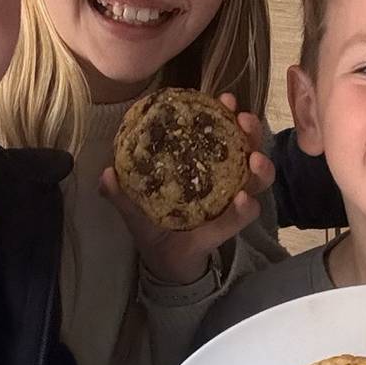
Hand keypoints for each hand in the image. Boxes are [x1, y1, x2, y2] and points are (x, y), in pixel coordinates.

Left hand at [100, 94, 274, 284]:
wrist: (163, 265)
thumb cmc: (154, 227)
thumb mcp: (135, 209)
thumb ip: (122, 194)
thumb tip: (106, 172)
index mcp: (204, 167)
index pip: (221, 134)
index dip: (227, 115)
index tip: (226, 99)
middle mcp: (224, 180)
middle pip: (247, 150)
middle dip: (251, 133)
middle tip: (245, 121)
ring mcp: (230, 204)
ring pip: (256, 181)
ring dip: (260, 168)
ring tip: (254, 160)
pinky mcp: (228, 229)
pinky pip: (241, 217)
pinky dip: (245, 208)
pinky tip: (243, 199)